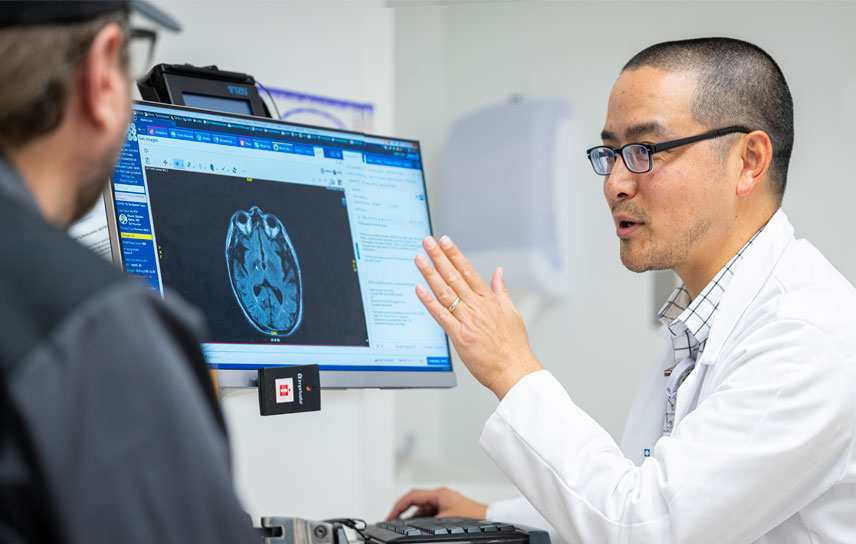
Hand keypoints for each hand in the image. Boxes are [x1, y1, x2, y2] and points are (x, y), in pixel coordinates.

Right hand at [387, 487, 487, 519]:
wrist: (490, 518)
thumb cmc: (474, 516)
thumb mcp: (446, 521)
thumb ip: (429, 521)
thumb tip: (415, 525)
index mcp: (439, 494)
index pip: (412, 496)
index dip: (398, 506)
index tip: (390, 515)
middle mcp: (441, 495)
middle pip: (416, 501)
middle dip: (402, 510)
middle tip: (392, 519)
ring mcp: (445, 501)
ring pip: (423, 507)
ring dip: (412, 515)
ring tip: (402, 524)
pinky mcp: (449, 508)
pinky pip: (431, 512)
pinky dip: (422, 518)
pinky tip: (419, 526)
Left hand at [414, 235, 542, 399]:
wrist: (515, 370)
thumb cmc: (514, 346)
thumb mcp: (512, 312)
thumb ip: (502, 290)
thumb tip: (499, 272)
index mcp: (489, 300)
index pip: (468, 271)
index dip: (454, 254)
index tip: (444, 241)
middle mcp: (477, 306)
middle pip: (454, 276)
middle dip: (438, 257)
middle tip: (426, 241)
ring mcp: (468, 320)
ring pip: (445, 292)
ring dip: (430, 273)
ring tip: (419, 258)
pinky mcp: (460, 336)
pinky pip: (440, 315)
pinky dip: (429, 301)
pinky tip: (419, 289)